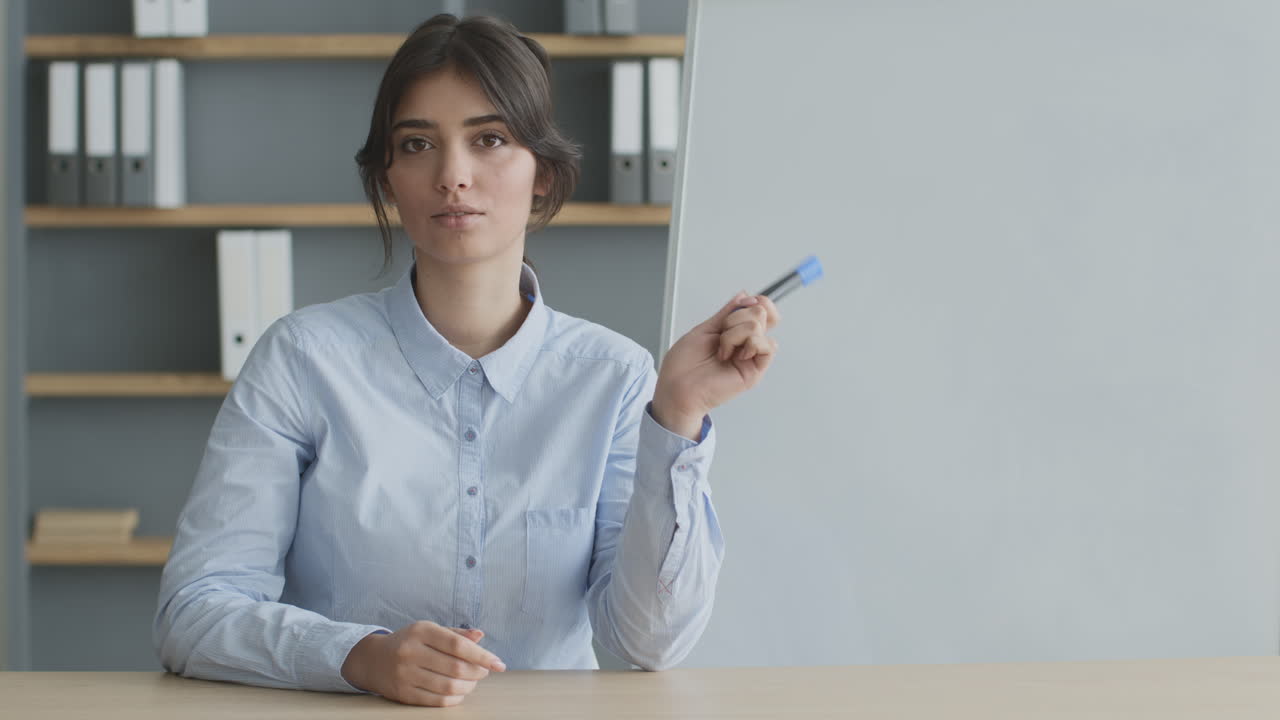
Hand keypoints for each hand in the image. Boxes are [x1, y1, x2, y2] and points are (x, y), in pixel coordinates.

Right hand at [340, 621, 505, 706]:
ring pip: (448, 686)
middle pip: (455, 667)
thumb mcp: (430, 630)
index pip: (458, 645)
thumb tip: (480, 636)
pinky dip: (454, 698)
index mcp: (421, 631)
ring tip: (473, 682)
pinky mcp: (402, 693)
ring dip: (468, 687)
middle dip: (477, 672)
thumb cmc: (409, 642)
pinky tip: (459, 692)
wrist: (373, 660)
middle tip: (484, 672)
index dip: (482, 656)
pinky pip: (436, 700)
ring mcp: (405, 674)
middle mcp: (411, 652)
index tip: (499, 663)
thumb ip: (456, 634)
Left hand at [652, 291, 780, 439]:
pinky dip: (749, 344)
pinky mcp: (754, 370)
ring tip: (722, 351)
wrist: (677, 388)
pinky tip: (733, 356)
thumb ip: (727, 313)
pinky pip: (768, 346)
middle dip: (736, 318)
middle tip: (721, 335)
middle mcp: (746, 343)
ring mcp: (751, 356)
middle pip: (761, 312)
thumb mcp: (705, 329)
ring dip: (734, 334)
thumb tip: (745, 296)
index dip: (756, 301)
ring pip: (760, 325)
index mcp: (735, 332)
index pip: (760, 308)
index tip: (741, 304)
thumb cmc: (684, 364)